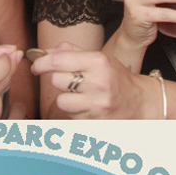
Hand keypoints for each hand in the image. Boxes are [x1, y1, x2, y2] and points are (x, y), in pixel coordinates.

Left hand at [31, 46, 157, 118]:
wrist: (139, 103)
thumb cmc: (117, 78)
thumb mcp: (100, 59)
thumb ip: (73, 52)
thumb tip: (47, 52)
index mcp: (99, 62)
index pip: (59, 60)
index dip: (42, 62)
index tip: (36, 65)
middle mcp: (98, 83)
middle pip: (57, 80)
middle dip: (58, 80)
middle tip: (67, 80)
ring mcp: (97, 105)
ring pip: (61, 101)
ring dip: (65, 99)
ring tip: (78, 95)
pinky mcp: (94, 122)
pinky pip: (71, 117)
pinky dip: (74, 112)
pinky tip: (85, 107)